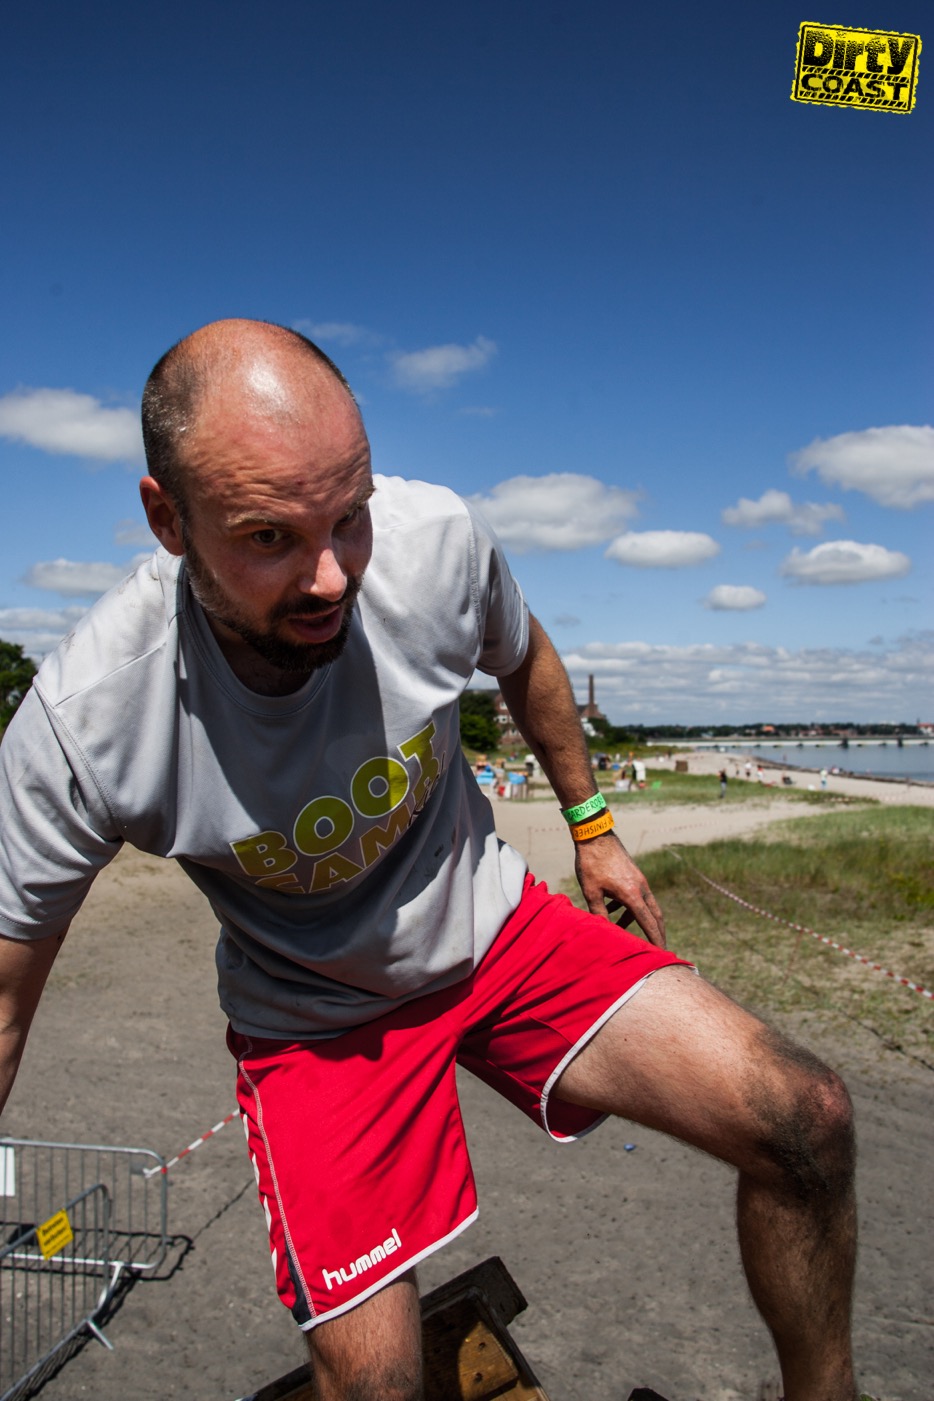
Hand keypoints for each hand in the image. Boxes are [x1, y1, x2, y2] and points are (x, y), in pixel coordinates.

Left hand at [573, 831, 666, 947]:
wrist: (595, 834)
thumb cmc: (591, 863)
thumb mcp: (591, 891)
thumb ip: (599, 913)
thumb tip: (605, 931)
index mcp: (632, 895)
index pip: (649, 923)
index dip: (656, 940)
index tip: (662, 953)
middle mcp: (641, 888)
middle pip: (655, 915)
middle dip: (657, 933)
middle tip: (658, 948)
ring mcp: (639, 879)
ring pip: (645, 905)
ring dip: (637, 919)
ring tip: (622, 930)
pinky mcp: (633, 874)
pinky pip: (636, 895)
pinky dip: (628, 906)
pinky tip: (611, 908)